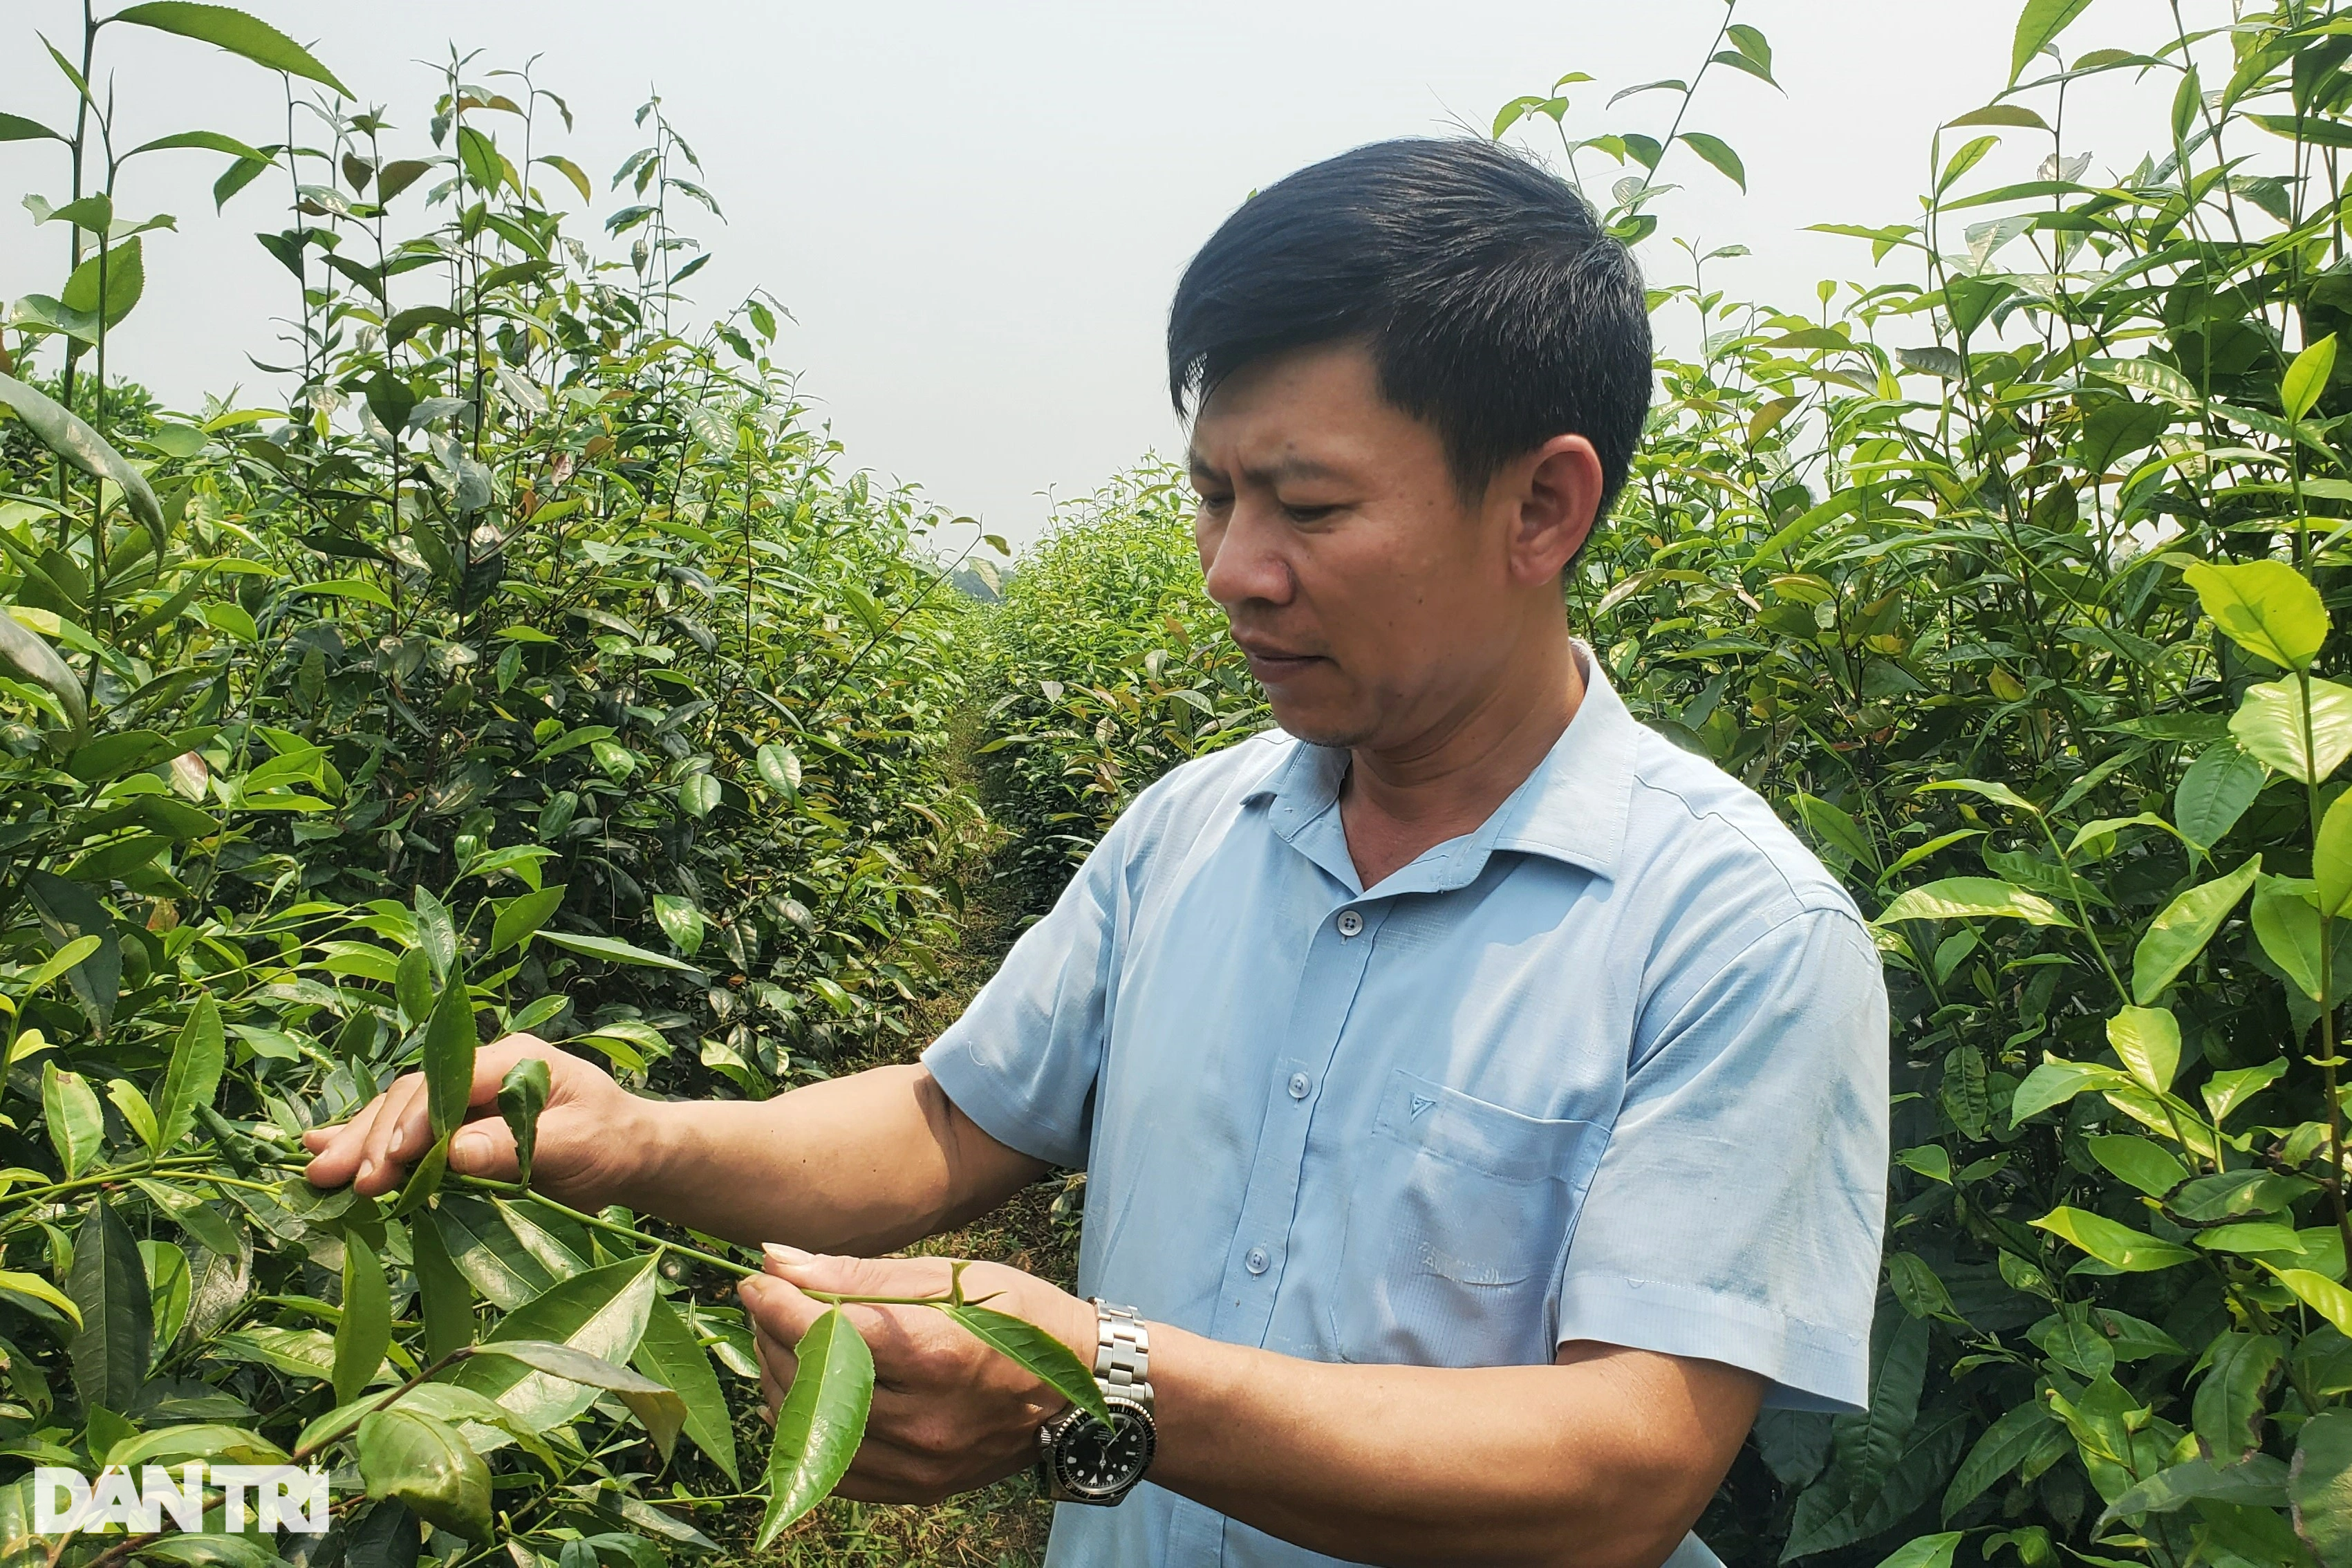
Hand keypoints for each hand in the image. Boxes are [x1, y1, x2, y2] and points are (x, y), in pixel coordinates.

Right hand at [301, 1034, 648, 1206]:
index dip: (415, 1122)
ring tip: (317, 1170)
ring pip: (400, 1111)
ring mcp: (465, 1099)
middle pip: (414, 1096)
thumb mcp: (578, 1144)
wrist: (630, 1155)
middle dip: (374, 1136)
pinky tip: (324, 1150)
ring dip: (358, 1141)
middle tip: (337, 1177)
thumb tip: (454, 1154)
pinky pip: (406, 1132)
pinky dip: (367, 1143)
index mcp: (513, 1060)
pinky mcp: (457, 1129)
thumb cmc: (614, 1143)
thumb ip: (518, 1147)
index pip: (449, 1083)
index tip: (391, 1162)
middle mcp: (480, 1072)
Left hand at [739, 1249, 1095, 1502]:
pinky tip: (808, 1394)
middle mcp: (924, 1420)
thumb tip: (779, 1261)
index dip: (777, 1304)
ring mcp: (918, 1463)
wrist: (1078, 1391)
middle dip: (775, 1336)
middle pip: (811, 1380)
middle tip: (773, 1305)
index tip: (755, 1281)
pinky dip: (807, 1428)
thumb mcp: (951, 1277)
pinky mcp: (915, 1489)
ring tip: (790, 1343)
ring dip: (784, 1381)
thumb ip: (858, 1275)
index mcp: (936, 1355)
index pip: (826, 1332)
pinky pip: (833, 1467)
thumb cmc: (1020, 1316)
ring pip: (811, 1429)